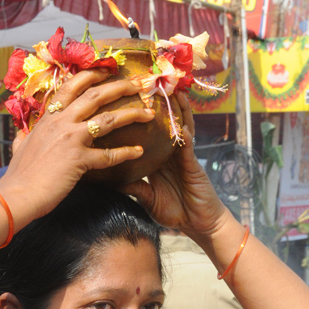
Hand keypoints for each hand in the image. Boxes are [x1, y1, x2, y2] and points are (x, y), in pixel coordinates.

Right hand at [0, 69, 151, 225]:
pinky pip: (109, 154)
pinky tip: (139, 152)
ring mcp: (71, 138)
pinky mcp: (80, 159)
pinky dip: (126, 153)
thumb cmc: (20, 174)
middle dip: (120, 87)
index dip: (90, 76)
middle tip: (138, 84)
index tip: (106, 71)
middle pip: (95, 95)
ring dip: (132, 114)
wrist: (18, 193)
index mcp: (48, 117)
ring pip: (108, 119)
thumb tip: (22, 134)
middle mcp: (61, 122)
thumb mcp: (20, 146)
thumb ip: (25, 137)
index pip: (70, 87)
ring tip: (149, 114)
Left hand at [122, 92, 227, 239]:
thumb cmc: (176, 211)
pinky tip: (183, 126)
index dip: (140, 117)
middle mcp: (171, 154)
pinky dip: (186, 136)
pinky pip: (189, 149)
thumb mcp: (148, 198)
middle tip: (152, 84)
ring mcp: (184, 158)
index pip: (148, 133)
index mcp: (159, 159)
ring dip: (178, 111)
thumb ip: (133, 187)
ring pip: (180, 129)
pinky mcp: (193, 167)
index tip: (128, 99)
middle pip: (166, 123)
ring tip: (174, 93)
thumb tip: (110, 180)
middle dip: (161, 104)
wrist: (199, 225)